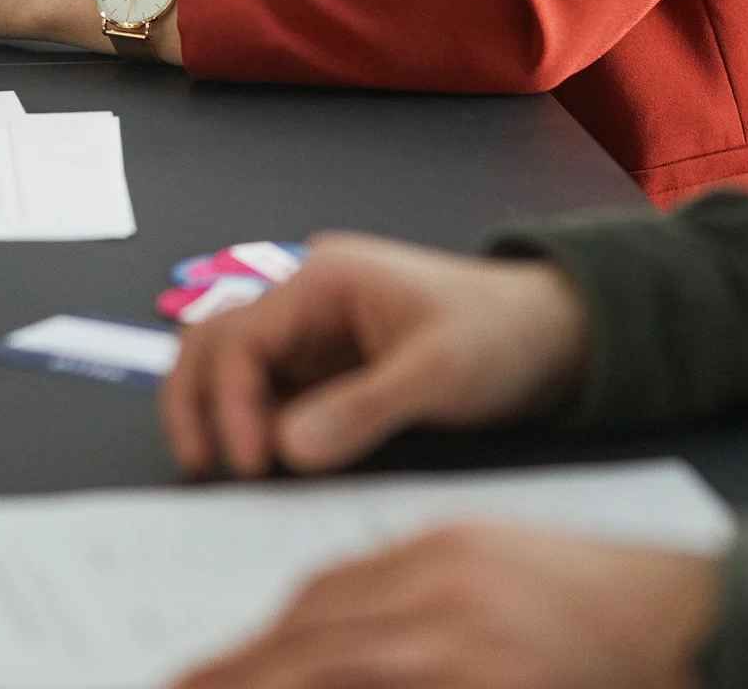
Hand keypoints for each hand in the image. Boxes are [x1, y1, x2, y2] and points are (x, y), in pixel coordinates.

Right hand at [161, 233, 590, 477]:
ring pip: (228, 365)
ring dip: (212, 410)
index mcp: (322, 280)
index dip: (232, 401)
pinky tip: (257, 464)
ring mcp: (311, 336)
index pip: (241, 336)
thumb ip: (362, 408)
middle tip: (202, 465)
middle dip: (196, 399)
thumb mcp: (439, 372)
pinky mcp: (324, 371)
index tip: (252, 464)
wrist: (551, 336)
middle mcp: (305, 302)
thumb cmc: (500, 335)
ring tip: (215, 467)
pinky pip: (266, 394)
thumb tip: (284, 448)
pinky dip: (247, 424)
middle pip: (213, 339)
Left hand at [170, 522, 720, 688]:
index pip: (324, 596)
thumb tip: (345, 638)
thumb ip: (424, 592)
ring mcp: (467, 644)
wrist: (697, 616)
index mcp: (441, 552)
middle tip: (186, 688)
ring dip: (275, 683)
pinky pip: (393, 687)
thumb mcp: (501, 568)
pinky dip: (341, 685)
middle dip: (247, 669)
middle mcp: (443, 591)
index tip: (218, 665)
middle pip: (317, 632)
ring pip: (340, 663)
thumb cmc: (603, 599)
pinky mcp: (494, 678)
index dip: (264, 639)